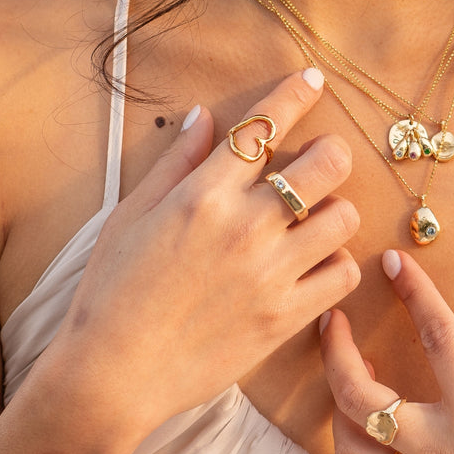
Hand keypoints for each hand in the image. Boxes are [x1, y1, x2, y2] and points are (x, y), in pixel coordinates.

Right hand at [16, 69, 360, 450]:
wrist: (111, 374)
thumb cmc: (113, 289)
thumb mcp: (132, 214)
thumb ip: (176, 161)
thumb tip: (204, 115)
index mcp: (204, 195)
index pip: (264, 126)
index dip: (296, 93)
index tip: (314, 78)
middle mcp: (245, 226)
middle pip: (327, 164)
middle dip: (331, 151)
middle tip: (321, 159)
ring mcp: (270, 272)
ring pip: (343, 216)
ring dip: (334, 208)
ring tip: (315, 216)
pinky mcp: (285, 316)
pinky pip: (342, 274)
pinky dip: (337, 263)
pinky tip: (315, 261)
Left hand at [320, 249, 453, 453]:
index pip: (440, 338)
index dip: (416, 294)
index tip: (394, 263)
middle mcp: (439, 451)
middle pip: (364, 398)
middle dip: (338, 354)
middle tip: (332, 320)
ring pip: (352, 445)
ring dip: (341, 406)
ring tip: (348, 374)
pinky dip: (358, 447)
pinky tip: (368, 429)